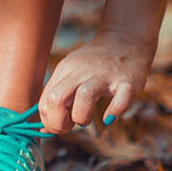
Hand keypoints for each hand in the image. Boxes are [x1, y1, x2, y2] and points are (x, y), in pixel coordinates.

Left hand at [37, 31, 153, 132]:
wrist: (125, 41)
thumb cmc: (94, 65)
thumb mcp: (71, 74)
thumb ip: (57, 98)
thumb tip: (44, 129)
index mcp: (65, 70)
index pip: (46, 101)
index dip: (49, 121)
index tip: (60, 126)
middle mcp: (82, 71)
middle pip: (57, 98)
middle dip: (58, 122)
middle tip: (69, 127)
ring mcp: (105, 76)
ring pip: (84, 96)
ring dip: (81, 117)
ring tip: (86, 120)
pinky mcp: (127, 82)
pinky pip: (121, 100)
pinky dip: (114, 113)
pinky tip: (109, 118)